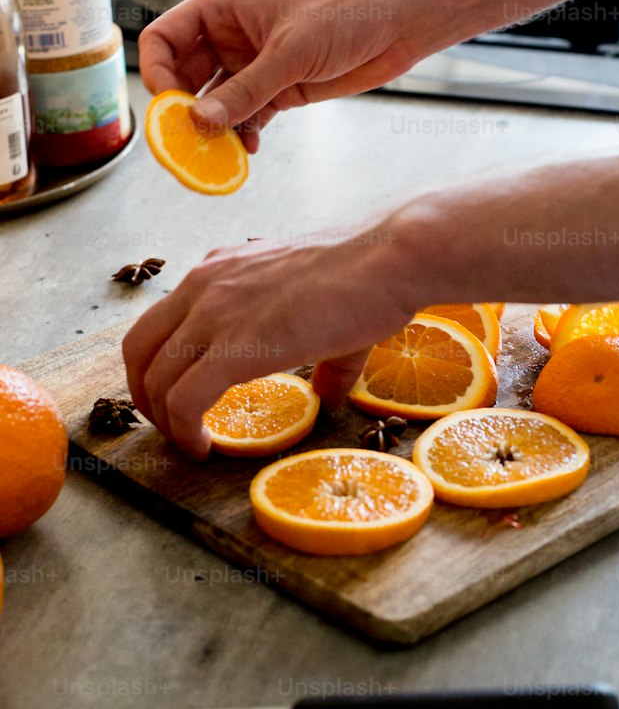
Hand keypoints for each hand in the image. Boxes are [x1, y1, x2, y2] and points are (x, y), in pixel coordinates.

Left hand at [122, 224, 417, 456]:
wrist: (389, 260)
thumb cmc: (370, 277)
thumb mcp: (328, 311)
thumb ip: (321, 356)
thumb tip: (326, 394)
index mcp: (221, 270)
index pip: (162, 320)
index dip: (160, 365)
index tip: (179, 397)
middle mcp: (206, 285)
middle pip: (139, 348)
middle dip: (146, 395)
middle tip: (170, 426)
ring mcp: (216, 313)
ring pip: (155, 378)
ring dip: (164, 421)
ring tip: (189, 443)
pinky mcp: (235, 347)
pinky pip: (184, 399)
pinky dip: (184, 431)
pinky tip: (203, 448)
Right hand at [138, 0, 420, 150]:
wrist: (397, 23)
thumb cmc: (345, 13)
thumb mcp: (290, 52)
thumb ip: (245, 90)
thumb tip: (199, 122)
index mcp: (222, 7)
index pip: (164, 38)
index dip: (157, 71)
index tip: (167, 106)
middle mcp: (230, 35)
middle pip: (184, 76)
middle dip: (183, 110)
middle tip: (186, 142)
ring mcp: (254, 64)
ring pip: (216, 102)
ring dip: (214, 128)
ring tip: (216, 154)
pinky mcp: (278, 88)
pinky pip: (247, 116)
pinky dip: (243, 134)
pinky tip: (247, 150)